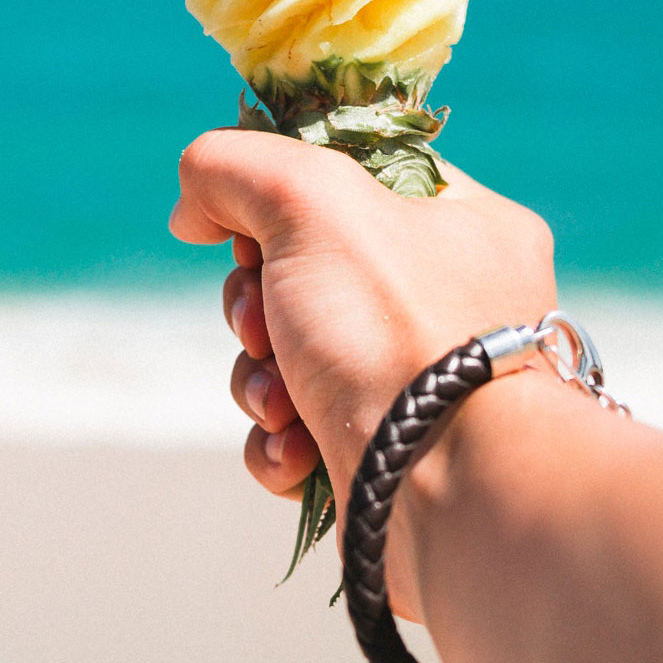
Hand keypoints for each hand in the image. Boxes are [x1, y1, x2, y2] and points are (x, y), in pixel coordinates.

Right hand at [170, 128, 557, 613]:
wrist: (455, 496)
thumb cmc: (398, 332)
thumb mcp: (310, 198)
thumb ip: (235, 165)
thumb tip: (195, 208)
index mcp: (467, 225)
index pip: (356, 177)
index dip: (283, 199)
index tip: (251, 229)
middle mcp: (451, 303)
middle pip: (305, 272)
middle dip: (257, 305)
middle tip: (264, 324)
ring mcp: (421, 386)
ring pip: (292, 359)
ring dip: (260, 381)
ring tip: (282, 405)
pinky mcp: (387, 460)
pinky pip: (302, 435)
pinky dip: (282, 444)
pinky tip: (296, 453)